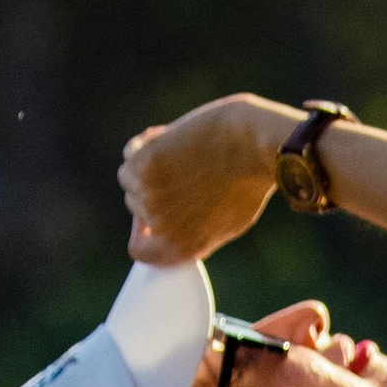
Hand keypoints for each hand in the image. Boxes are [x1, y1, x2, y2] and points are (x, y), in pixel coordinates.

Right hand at [119, 97, 287, 265]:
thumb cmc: (250, 179)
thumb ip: (192, 230)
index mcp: (181, 248)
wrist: (256, 146)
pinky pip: (130, 154)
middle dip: (154, 188)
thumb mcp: (226, 222)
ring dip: (148, 163)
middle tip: (183, 169)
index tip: (153, 211)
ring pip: (130, 178)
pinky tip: (167, 136)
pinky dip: (145, 143)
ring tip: (179, 152)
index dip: (144, 228)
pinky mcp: (145, 166)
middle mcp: (161, 227)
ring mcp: (150, 197)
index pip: (139, 249)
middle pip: (137, 206)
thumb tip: (166, 223)